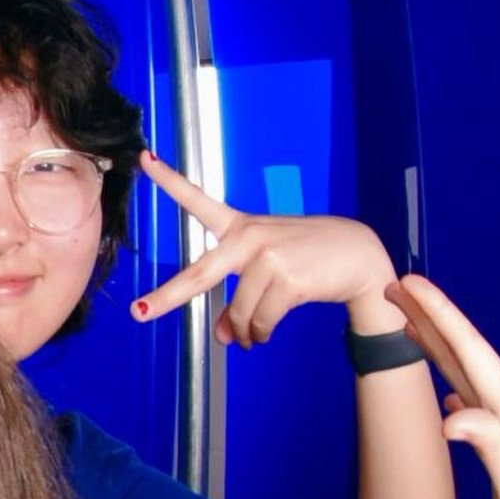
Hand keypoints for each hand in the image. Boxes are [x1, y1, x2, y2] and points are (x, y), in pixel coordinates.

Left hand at [130, 150, 399, 346]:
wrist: (360, 257)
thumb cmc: (312, 258)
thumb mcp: (270, 270)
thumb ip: (241, 298)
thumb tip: (225, 336)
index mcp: (242, 227)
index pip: (199, 200)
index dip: (169, 181)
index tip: (144, 161)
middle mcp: (250, 238)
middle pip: (199, 274)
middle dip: (167, 296)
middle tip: (139, 313)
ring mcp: (268, 257)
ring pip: (239, 312)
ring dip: (244, 333)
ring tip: (252, 337)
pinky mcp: (288, 279)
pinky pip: (261, 321)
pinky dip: (260, 334)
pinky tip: (264, 335)